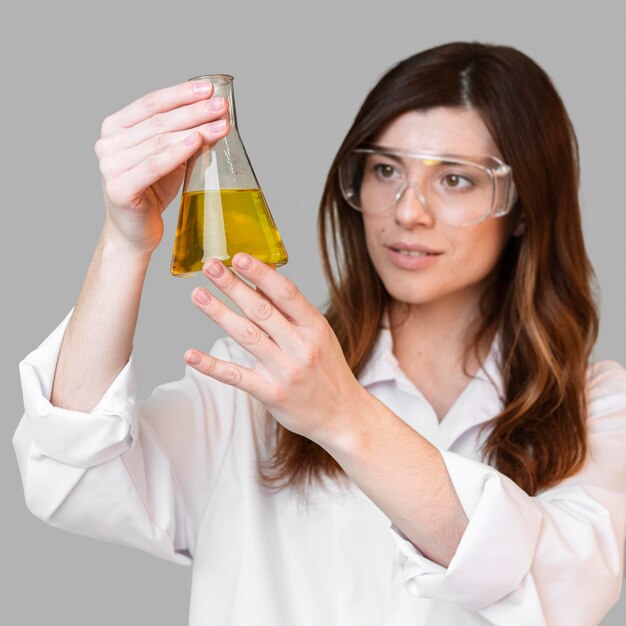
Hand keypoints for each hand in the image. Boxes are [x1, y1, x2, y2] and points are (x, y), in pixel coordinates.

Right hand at [95, 80, 229, 254]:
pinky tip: (197, 141)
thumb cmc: (153, 192)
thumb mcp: (173, 159)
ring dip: (194, 129)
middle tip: (222, 105)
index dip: (181, 94)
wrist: (135, 233)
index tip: (209, 88)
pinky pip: (154, 165)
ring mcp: (110, 165)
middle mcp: (108, 143)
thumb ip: (188, 136)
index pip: (151, 104)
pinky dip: (177, 152)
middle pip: (158, 121)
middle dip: (194, 111)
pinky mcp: (119, 188)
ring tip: (220, 124)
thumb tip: (218, 116)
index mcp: (115, 128)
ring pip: (159, 141)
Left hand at [184, 253, 368, 443]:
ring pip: (247, 337)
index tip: (239, 257)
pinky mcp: (271, 393)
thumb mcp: (319, 335)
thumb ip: (292, 311)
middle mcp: (301, 347)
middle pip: (262, 311)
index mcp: (315, 327)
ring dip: (220, 314)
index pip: (287, 293)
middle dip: (234, 286)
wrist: (343, 415)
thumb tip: (263, 277)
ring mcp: (286, 371)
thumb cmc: (328, 369)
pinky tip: (191, 354)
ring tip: (198, 295)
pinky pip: (237, 376)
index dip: (261, 274)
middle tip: (211, 266)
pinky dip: (212, 365)